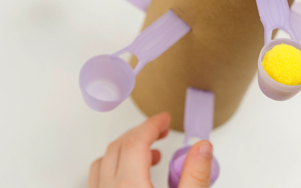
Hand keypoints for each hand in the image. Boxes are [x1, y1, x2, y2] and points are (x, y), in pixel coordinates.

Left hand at [88, 112, 213, 187]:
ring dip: (124, 150)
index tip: (164, 119)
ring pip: (103, 163)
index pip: (136, 142)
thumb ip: (195, 175)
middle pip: (117, 148)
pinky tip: (131, 176)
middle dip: (140, 133)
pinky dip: (113, 167)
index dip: (151, 125)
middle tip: (161, 131)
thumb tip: (202, 147)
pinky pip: (98, 180)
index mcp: (130, 187)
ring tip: (150, 155)